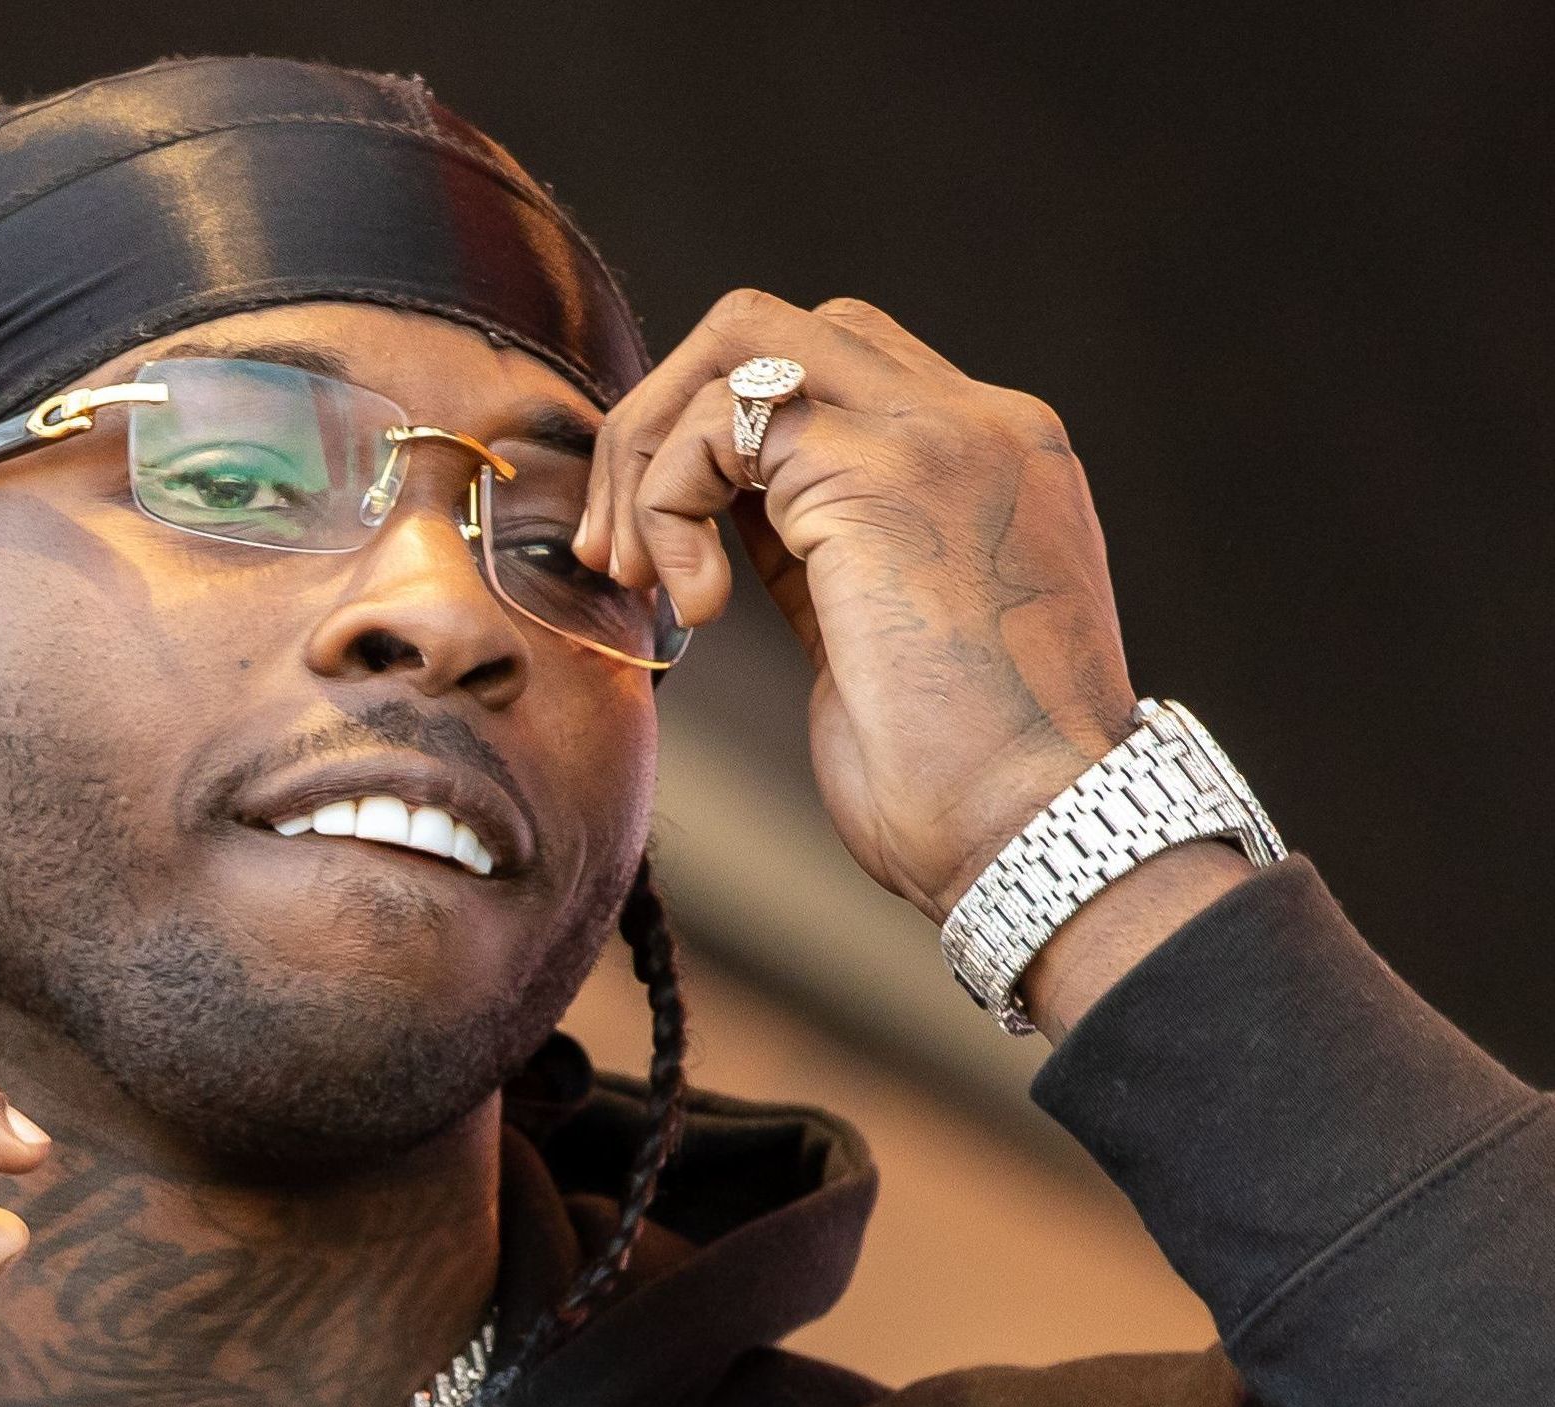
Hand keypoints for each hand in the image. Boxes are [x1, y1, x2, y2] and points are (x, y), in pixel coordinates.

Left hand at [576, 290, 1142, 922]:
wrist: (1035, 834)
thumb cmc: (958, 788)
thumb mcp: (876, 643)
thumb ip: (823, 562)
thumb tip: (723, 538)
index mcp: (989, 463)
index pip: (830, 373)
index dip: (719, 444)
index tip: (663, 556)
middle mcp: (977, 424)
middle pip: (777, 329)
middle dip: (662, 423)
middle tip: (614, 552)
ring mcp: (940, 435)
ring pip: (741, 343)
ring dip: (649, 455)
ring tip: (638, 578)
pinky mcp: (885, 474)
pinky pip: (726, 420)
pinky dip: (670, 500)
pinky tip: (697, 602)